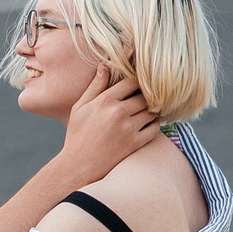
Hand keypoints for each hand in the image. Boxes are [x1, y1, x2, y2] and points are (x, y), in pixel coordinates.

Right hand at [56, 69, 159, 184]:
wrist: (78, 166)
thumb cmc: (77, 135)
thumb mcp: (80, 108)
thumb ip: (95, 86)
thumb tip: (105, 65)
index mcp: (104, 101)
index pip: (131, 82)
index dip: (136, 81)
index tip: (137, 85)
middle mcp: (118, 113)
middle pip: (144, 96)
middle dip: (145, 96)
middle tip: (143, 98)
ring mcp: (128, 129)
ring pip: (151, 111)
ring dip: (151, 110)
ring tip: (145, 111)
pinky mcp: (135, 143)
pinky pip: (154, 128)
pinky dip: (154, 124)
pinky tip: (147, 124)